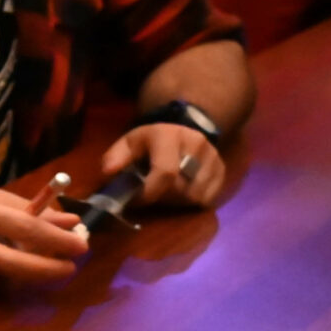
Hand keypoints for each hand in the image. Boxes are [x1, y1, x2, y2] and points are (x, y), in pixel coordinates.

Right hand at [0, 180, 87, 287]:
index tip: (80, 245)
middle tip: (71, 267)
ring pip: (8, 276)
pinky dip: (11, 273)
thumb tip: (69, 222)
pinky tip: (14, 262)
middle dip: (49, 268)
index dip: (57, 239)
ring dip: (34, 272)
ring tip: (50, 262)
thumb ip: (29, 209)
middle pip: (16, 264)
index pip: (25, 228)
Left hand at [101, 123, 224, 208]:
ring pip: (196, 196)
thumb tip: (108, 172)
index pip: (166, 172)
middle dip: (163, 198)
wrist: (184, 127)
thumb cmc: (151, 140)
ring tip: (168, 192)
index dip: (150, 192)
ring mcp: (213, 158)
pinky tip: (183, 192)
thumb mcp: (130, 142)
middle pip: (181, 189)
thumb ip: (116, 156)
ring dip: (178, 202)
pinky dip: (194, 202)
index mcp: (169, 136)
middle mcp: (196, 145)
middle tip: (152, 195)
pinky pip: (209, 198)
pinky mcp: (223, 170)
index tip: (137, 200)